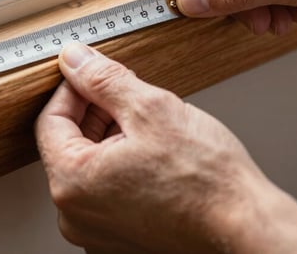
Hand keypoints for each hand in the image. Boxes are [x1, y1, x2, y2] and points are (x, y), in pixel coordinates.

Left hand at [36, 43, 296, 252]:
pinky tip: (153, 153)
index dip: (71, 88)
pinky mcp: (119, 239)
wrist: (246, 228)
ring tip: (148, 124)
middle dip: (94, 111)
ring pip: (89, 166)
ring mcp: (97, 232)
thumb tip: (75, 60)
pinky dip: (121, 165)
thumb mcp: (150, 108)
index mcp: (72, 183)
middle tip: (126, 93)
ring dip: (110, 137)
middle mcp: (75, 215)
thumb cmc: (207, 183)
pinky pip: (106, 191)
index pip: (49, 120)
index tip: (90, 72)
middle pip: (68, 143)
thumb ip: (103, 80)